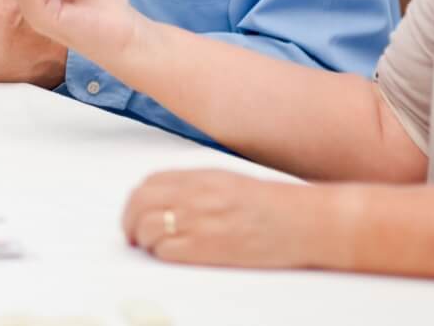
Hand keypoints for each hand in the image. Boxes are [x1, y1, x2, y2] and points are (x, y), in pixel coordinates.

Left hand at [122, 169, 340, 270]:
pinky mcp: (208, 248)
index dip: (135, 200)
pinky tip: (169, 255)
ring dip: (143, 239)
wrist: (303, 222)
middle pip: (140, 204)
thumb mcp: (228, 182)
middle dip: (129, 221)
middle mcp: (196, 195)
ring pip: (148, 228)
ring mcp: (200, 221)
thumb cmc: (271, 205)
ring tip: (151, 247)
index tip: (135, 212)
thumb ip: (195, 187)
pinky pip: (166, 251)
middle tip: (132, 235)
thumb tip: (164, 199)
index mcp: (200, 177)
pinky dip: (161, 254)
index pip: (149, 183)